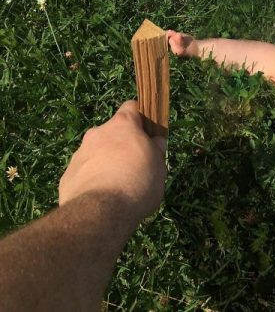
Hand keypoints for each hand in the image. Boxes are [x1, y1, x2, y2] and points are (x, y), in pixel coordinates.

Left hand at [59, 101, 166, 223]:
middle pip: (112, 132)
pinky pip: (83, 172)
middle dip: (121, 145)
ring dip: (105, 163)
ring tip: (116, 187)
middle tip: (133, 166)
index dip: (140, 119)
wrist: (100, 213)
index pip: (131, 108)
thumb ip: (156, 150)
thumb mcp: (159, 166)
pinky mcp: (67, 175)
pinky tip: (101, 199)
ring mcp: (80, 153)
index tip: (147, 135)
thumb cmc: (137, 183)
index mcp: (122, 125)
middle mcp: (98, 133)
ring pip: (96, 152)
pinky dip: (91, 180)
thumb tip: (156, 141)